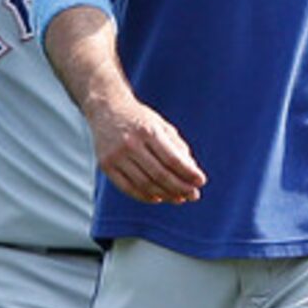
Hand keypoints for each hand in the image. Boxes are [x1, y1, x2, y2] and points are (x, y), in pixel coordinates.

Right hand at [86, 93, 205, 204]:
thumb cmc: (140, 119)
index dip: (188, 173)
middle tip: (194, 195)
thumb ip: (178, 147)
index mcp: (148, 131)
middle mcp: (130, 144)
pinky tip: (158, 198)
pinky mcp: (105, 165)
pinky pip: (127, 188)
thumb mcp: (162, 126)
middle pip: (159, 174)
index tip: (201, 182)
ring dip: (165, 195)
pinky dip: (144, 196)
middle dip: (180, 188)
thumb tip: (192, 172)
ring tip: (179, 198)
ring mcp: (116, 156)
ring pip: (144, 184)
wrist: (106, 108)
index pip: (172, 159)